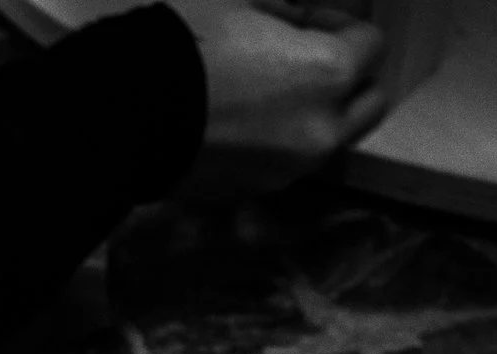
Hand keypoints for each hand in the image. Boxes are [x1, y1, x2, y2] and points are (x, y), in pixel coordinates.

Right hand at [165, 0, 388, 197]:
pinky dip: (277, 144)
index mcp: (330, 73)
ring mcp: (290, 169)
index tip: (307, 18)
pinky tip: (239, 125)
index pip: (371, 44)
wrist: (125, 116)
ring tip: (271, 96)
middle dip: (348, 80)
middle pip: (368, 103)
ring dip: (316, 116)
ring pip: (329, 138)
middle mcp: (324, 129)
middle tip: (308, 60)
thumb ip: (285, 13)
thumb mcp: (240, 3)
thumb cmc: (185, 46)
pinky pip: (285, 163)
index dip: (341, 24)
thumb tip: (299, 20)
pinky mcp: (254, 192)